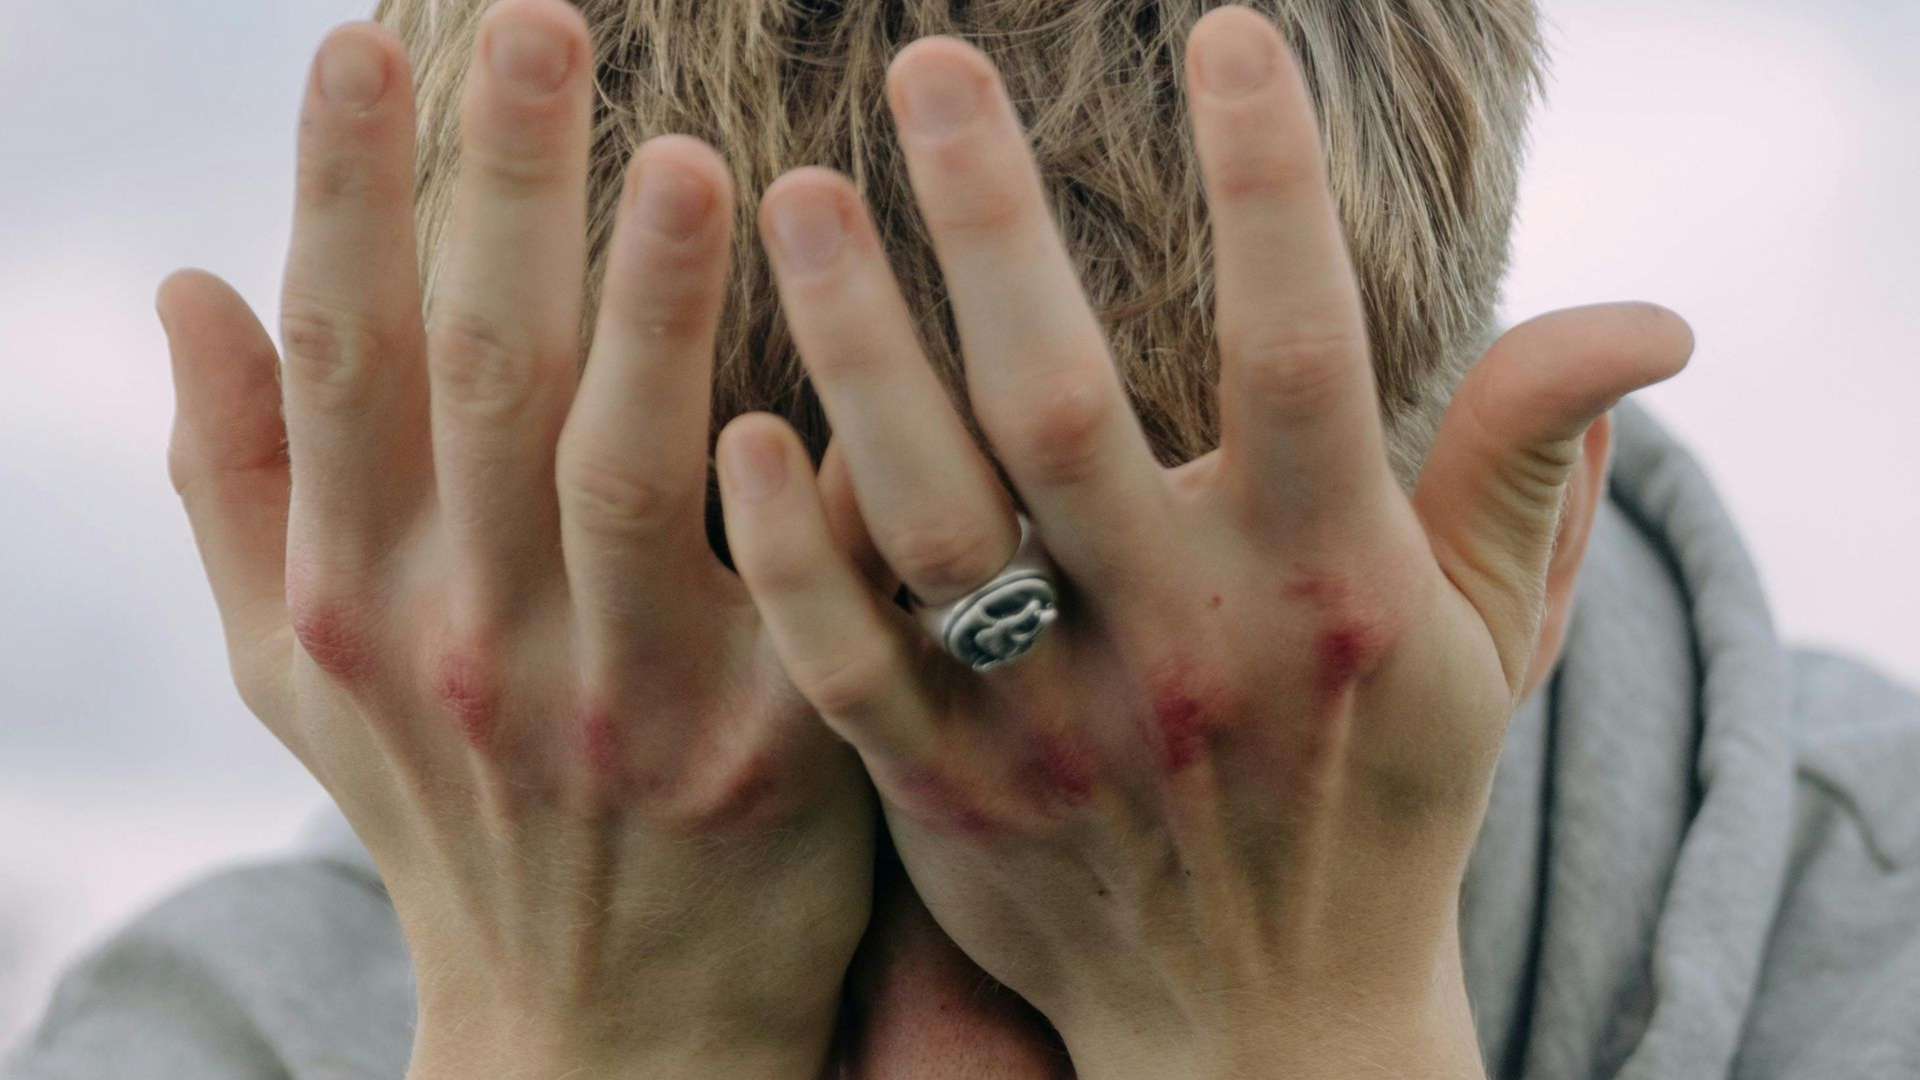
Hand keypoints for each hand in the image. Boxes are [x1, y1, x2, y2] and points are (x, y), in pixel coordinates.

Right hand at [157, 2, 873, 1075]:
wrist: (596, 1027)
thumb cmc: (452, 813)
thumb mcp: (302, 674)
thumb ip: (236, 485)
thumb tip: (184, 286)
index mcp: (356, 600)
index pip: (335, 360)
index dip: (340, 193)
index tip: (368, 42)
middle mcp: (472, 642)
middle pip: (478, 380)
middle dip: (501, 190)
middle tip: (543, 23)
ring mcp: (621, 703)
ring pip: (628, 471)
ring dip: (652, 307)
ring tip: (691, 157)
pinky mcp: (770, 748)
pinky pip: (800, 577)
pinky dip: (816, 461)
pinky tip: (848, 334)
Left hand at [716, 5, 1692, 1078]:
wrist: (1264, 1034)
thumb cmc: (1378, 804)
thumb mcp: (1484, 645)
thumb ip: (1527, 463)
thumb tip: (1650, 316)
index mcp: (1325, 587)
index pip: (1304, 351)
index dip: (1273, 186)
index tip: (1230, 29)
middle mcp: (1180, 645)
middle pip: (1065, 405)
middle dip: (995, 222)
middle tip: (931, 62)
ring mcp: (1048, 725)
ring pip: (932, 514)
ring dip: (858, 347)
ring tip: (799, 195)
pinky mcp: (945, 792)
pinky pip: (843, 661)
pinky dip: (790, 553)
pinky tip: (738, 432)